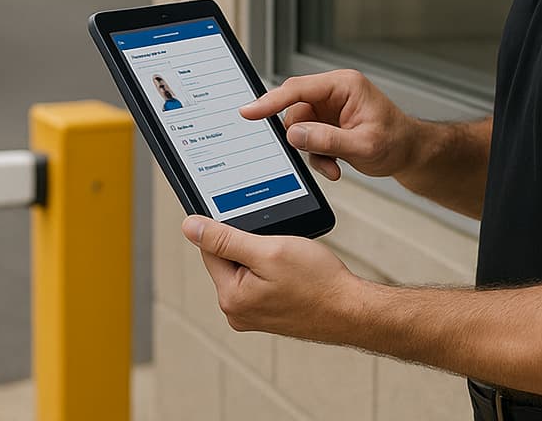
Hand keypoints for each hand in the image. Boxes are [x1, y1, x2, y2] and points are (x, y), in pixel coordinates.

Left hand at [182, 215, 361, 341]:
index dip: (231, 230)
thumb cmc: (318, 283)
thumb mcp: (269, 250)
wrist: (352, 311)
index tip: (253, 225)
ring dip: (263, 257)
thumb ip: (225, 238)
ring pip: (245, 268)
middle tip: (279, 247)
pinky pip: (259, 281)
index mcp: (231, 298)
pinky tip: (293, 272)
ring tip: (290, 262)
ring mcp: (252, 315)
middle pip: (227, 259)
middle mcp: (237, 311)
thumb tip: (189, 227)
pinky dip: (273, 271)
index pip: (210, 249)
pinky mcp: (267, 314)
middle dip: (250, 245)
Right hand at [241, 69, 413, 181]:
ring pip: (299, 128)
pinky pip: (307, 138)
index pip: (298, 89)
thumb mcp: (363, 145)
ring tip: (332, 166)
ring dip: (311, 151)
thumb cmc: (397, 142)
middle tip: (314, 156)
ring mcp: (329, 108)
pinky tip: (334, 166)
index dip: (271, 100)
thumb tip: (294, 134)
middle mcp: (334, 93)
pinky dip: (317, 156)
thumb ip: (327, 140)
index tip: (249, 111)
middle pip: (295, 110)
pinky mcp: (327, 123)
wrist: (410, 154)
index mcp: (344, 85)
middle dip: (301, 138)